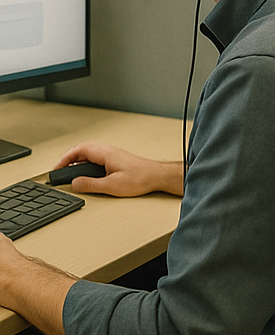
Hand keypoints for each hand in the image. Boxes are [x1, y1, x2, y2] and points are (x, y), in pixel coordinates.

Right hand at [52, 143, 182, 196]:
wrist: (158, 176)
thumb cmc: (141, 178)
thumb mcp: (111, 185)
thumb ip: (90, 184)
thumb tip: (74, 184)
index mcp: (105, 153)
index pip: (79, 150)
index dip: (64, 159)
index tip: (56, 169)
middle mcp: (109, 151)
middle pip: (83, 149)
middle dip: (69, 159)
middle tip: (61, 171)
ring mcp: (113, 155)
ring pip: (90, 153)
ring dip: (78, 161)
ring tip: (70, 173)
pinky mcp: (117, 160)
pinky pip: (97, 158)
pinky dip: (87, 164)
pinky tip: (87, 174)